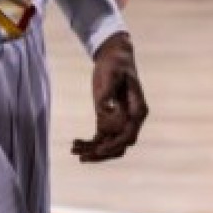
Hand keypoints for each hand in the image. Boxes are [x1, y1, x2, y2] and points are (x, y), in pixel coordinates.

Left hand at [72, 32, 146, 161]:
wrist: (114, 56)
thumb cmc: (116, 63)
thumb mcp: (112, 73)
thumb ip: (108, 92)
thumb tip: (104, 110)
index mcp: (137, 110)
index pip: (129, 135)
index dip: (115, 144)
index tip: (99, 149)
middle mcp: (131, 119)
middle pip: (120, 145)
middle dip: (102, 154)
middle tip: (83, 157)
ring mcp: (119, 120)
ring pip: (109, 144)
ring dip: (93, 151)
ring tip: (75, 151)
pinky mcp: (107, 118)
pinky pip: (100, 137)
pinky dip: (89, 143)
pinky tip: (75, 143)